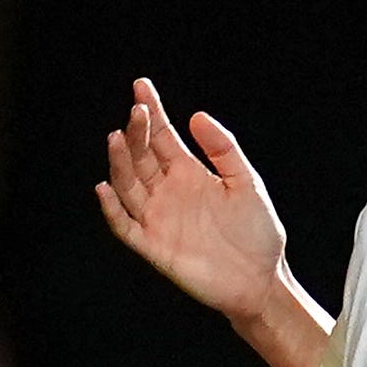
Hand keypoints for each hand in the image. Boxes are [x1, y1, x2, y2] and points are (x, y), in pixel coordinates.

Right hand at [96, 80, 290, 320]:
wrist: (262, 280)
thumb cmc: (257, 233)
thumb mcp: (246, 184)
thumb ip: (224, 150)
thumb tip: (197, 115)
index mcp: (189, 173)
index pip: (162, 137)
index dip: (151, 112)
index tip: (141, 87)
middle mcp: (168, 191)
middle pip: (142, 156)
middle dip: (136, 132)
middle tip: (137, 111)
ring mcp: (158, 217)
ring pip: (128, 185)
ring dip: (120, 162)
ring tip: (118, 138)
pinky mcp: (153, 245)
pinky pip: (125, 225)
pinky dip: (112, 208)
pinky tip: (105, 187)